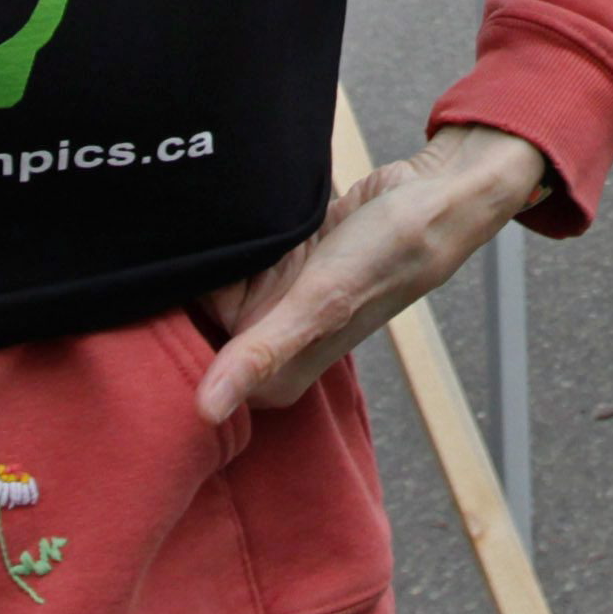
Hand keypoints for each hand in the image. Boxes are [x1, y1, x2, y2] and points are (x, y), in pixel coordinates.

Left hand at [193, 123, 546, 425]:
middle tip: (207, 238)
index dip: (184, 316)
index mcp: (275, 378)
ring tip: (228, 219)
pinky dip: (241, 232)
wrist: (430, 201)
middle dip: (202, 274)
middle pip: (202, 313)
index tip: (183, 279)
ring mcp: (277, 301)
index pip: (195, 352)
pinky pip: (241, 252)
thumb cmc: (385, 257)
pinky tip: (246, 214)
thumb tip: (203, 413)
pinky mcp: (284, 263)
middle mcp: (272, 343)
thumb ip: (261, 354)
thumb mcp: (318, 303)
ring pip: (221, 279)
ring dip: (223, 248)